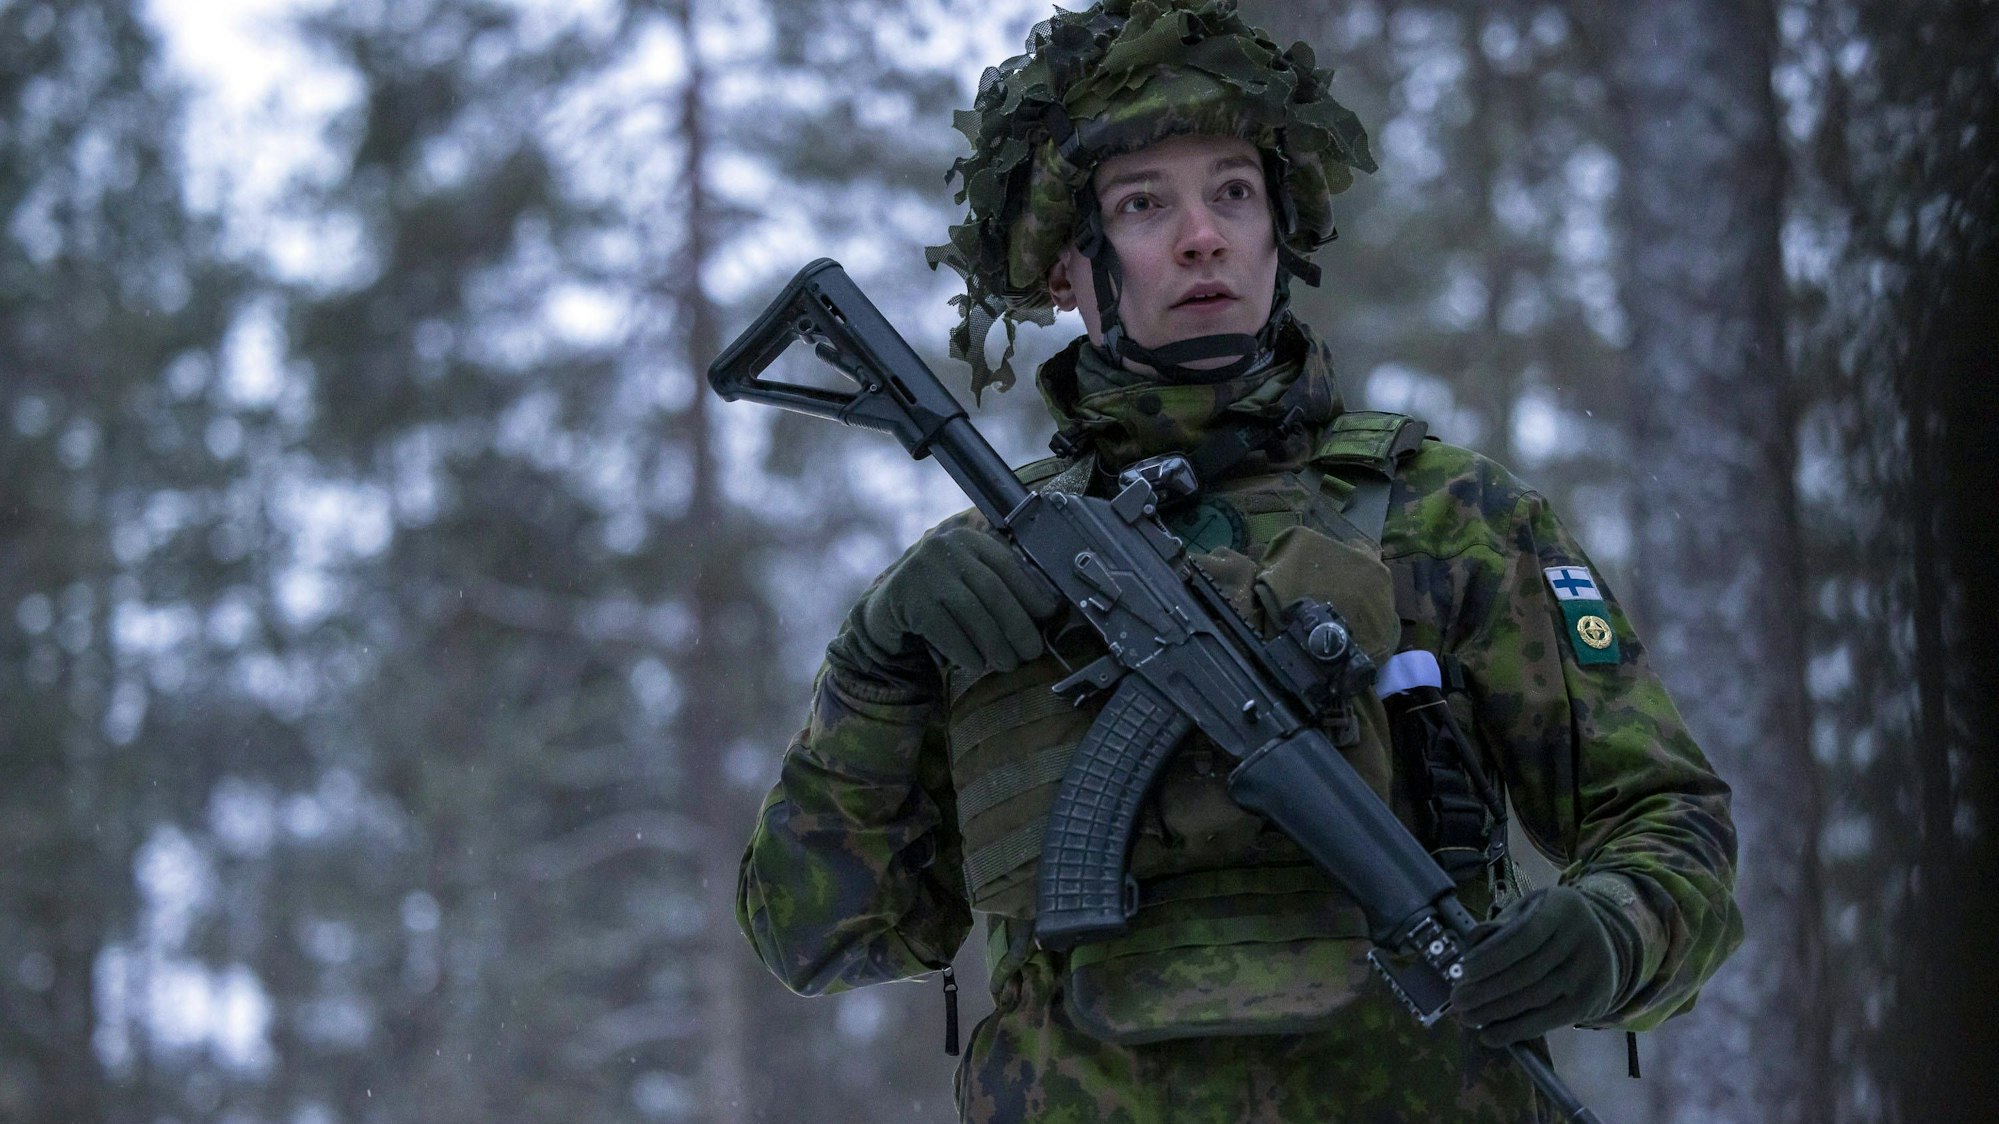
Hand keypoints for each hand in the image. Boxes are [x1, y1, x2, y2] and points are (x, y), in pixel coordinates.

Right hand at [853, 526, 1062, 676]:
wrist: (885, 609)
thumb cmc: (938, 598)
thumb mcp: (966, 580)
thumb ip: (997, 585)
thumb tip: (1046, 610)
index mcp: (967, 539)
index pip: (1007, 564)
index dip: (1032, 592)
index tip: (1049, 615)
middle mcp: (945, 548)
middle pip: (993, 591)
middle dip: (1018, 626)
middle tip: (1031, 652)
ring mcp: (923, 571)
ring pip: (972, 613)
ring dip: (996, 645)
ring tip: (1008, 663)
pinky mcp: (906, 598)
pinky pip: (946, 631)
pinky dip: (967, 652)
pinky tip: (978, 665)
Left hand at [1452, 885, 1625, 1046]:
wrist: (1603, 942)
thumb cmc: (1551, 925)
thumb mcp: (1529, 911)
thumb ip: (1502, 925)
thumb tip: (1471, 945)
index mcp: (1564, 909)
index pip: (1523, 936)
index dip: (1491, 956)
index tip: (1463, 971)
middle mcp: (1584, 939)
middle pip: (1527, 972)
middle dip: (1486, 989)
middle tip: (1457, 1001)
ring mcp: (1591, 972)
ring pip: (1536, 998)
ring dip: (1496, 1012)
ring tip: (1467, 1018)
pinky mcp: (1592, 1001)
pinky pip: (1549, 1020)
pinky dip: (1517, 1030)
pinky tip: (1491, 1034)